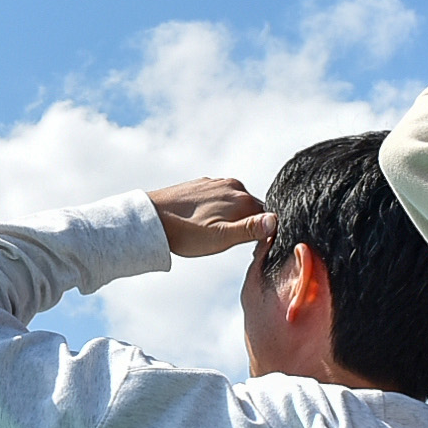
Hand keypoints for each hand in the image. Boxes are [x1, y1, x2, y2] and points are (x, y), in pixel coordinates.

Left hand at [147, 177, 272, 257]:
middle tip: (225, 240)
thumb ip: (250, 229)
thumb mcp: (222, 238)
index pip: (267, 217)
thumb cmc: (186, 233)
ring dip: (229, 216)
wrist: (152, 219)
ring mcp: (216, 182)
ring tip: (210, 231)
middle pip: (251, 208)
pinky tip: (201, 220)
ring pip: (234, 202)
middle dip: (245, 224)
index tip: (246, 245)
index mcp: (243, 199)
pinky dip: (215, 208)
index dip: (260, 234)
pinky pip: (217, 197)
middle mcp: (233, 186)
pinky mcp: (201, 183)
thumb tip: (275, 220)